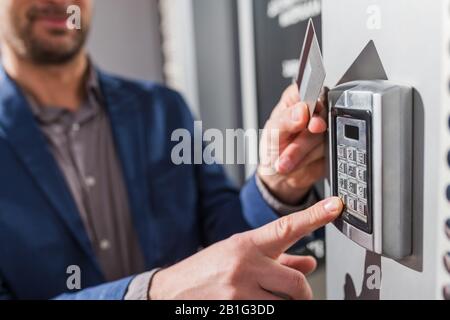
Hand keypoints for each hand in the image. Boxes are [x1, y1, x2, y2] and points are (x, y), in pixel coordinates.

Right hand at [149, 197, 342, 299]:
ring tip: (264, 297)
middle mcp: (245, 265)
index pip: (286, 227)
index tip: (335, 206)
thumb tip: (310, 264)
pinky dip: (266, 308)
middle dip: (302, 294)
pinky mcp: (235, 309)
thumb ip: (280, 260)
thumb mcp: (240, 255)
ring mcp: (239, 291)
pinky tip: (252, 301)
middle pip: (296, 283)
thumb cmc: (207, 269)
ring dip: (282, 304)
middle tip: (298, 295)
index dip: (314, 216)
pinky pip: (266, 313)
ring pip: (283, 304)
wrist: (172, 291)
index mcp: (247, 244)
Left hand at [258, 84, 327, 204]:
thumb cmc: (273, 149)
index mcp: (296, 100)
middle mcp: (312, 112)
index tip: (306, 117)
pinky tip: (300, 162)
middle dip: (303, 137)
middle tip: (291, 145)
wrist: (278, 176)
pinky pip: (331, 150)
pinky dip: (311, 159)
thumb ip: (285, 120)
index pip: (309, 91)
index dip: (310, 103)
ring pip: (324, 136)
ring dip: (302, 152)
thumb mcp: (272, 133)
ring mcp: (324, 130)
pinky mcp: (332, 146)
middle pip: (320, 116)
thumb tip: (302, 109)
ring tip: (286, 160)